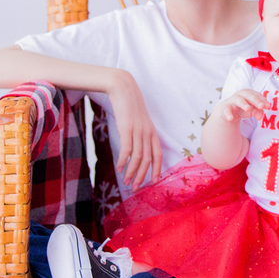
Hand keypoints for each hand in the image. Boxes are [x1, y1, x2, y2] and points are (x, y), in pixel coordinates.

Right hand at [106, 72, 161, 187]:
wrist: (124, 89)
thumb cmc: (130, 107)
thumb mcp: (138, 122)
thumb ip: (140, 134)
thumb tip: (135, 149)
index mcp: (152, 132)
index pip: (158, 155)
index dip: (157, 169)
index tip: (153, 182)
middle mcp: (147, 133)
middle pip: (148, 159)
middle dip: (142, 175)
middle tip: (135, 187)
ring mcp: (138, 131)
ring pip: (138, 157)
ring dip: (132, 172)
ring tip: (126, 181)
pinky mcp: (127, 128)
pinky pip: (127, 149)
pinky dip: (124, 161)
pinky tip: (119, 168)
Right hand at [217, 89, 268, 122]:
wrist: (227, 111)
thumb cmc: (243, 108)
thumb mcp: (252, 111)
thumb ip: (258, 112)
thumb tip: (261, 116)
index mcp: (249, 94)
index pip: (257, 95)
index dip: (263, 100)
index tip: (268, 106)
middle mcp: (241, 95)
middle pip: (249, 95)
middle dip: (255, 100)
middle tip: (261, 106)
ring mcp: (232, 100)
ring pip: (238, 100)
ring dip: (243, 103)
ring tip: (248, 108)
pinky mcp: (225, 107)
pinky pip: (226, 110)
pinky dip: (228, 114)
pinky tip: (231, 119)